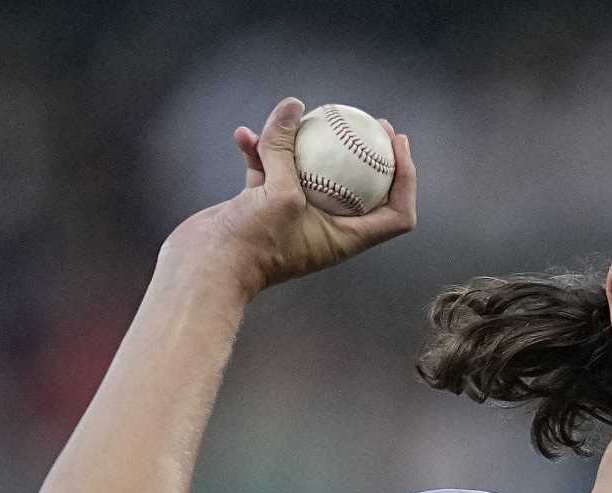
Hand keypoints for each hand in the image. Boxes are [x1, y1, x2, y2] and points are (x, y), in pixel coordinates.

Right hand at [168, 97, 418, 298]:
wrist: (206, 268)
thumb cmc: (252, 244)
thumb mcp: (278, 192)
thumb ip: (285, 148)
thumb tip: (292, 105)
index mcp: (346, 238)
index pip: (396, 214)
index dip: (405, 180)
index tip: (397, 145)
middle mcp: (326, 228)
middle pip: (362, 189)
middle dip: (370, 156)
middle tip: (371, 124)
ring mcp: (295, 217)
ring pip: (312, 174)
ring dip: (304, 146)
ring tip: (303, 117)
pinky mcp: (264, 208)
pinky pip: (270, 173)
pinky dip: (259, 153)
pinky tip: (244, 135)